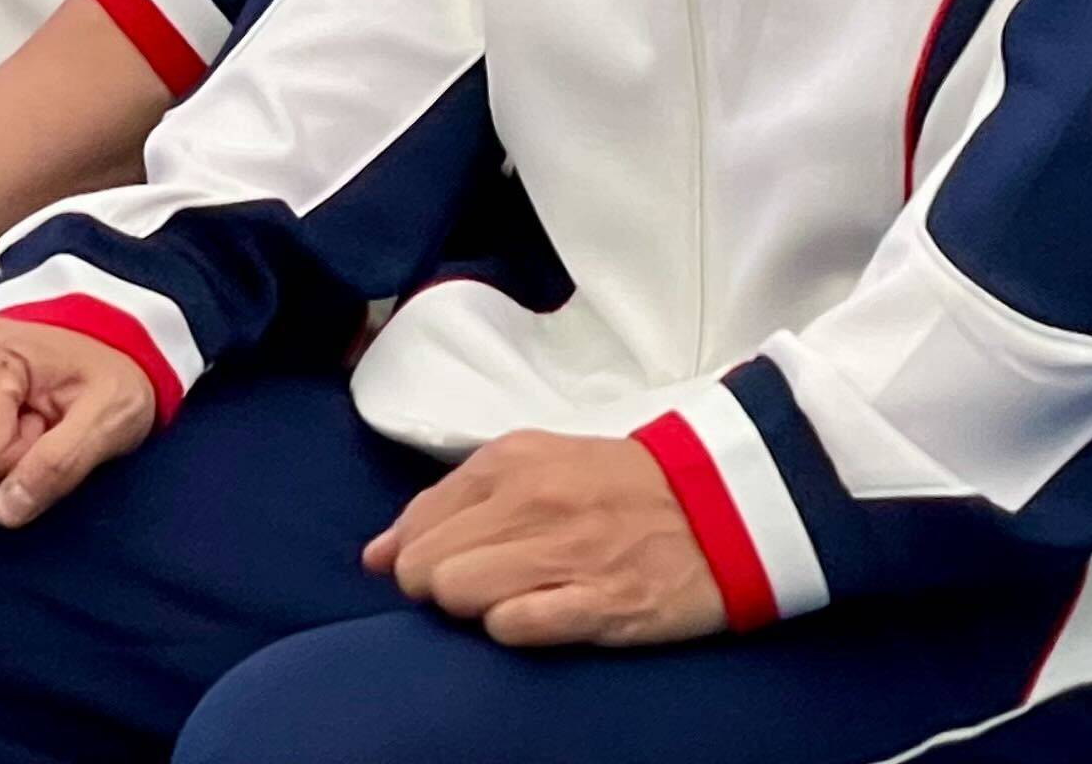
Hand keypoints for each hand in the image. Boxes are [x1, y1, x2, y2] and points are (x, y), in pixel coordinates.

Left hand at [363, 433, 727, 648]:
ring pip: (459, 594)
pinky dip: (512, 630)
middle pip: (425, 566)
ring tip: (510, 601)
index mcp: (508, 461)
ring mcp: (564, 553)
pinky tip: (537, 618)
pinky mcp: (599, 603)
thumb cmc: (615, 487)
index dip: (415, 555)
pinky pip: (515, 627)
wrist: (719, 505)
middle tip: (479, 586)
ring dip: (471, 609)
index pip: (417, 522)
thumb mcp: (532, 466)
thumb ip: (451, 503)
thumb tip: (372, 556)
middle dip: (436, 587)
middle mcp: (528, 501)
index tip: (441, 565)